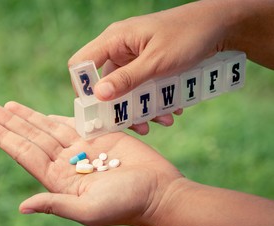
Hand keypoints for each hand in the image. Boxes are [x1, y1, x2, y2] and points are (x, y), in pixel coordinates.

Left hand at [0, 101, 182, 225]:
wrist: (158, 192)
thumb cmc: (126, 205)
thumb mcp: (89, 210)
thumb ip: (56, 205)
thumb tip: (22, 207)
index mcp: (59, 180)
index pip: (25, 154)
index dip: (4, 138)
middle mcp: (66, 163)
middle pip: (31, 137)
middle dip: (9, 122)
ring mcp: (82, 149)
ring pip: (48, 128)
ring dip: (27, 116)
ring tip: (7, 105)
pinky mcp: (99, 138)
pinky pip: (72, 123)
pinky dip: (54, 116)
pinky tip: (39, 113)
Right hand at [69, 1, 227, 134]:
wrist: (218, 26)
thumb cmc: (188, 36)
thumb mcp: (157, 62)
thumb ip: (127, 79)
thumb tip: (98, 96)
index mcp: (114, 40)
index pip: (81, 64)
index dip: (84, 89)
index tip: (98, 111)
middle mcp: (118, 48)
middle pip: (104, 83)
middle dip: (119, 107)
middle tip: (136, 125)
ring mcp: (132, 57)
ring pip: (125, 89)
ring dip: (140, 108)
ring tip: (161, 121)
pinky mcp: (145, 65)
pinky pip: (140, 87)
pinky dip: (151, 100)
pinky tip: (169, 110)